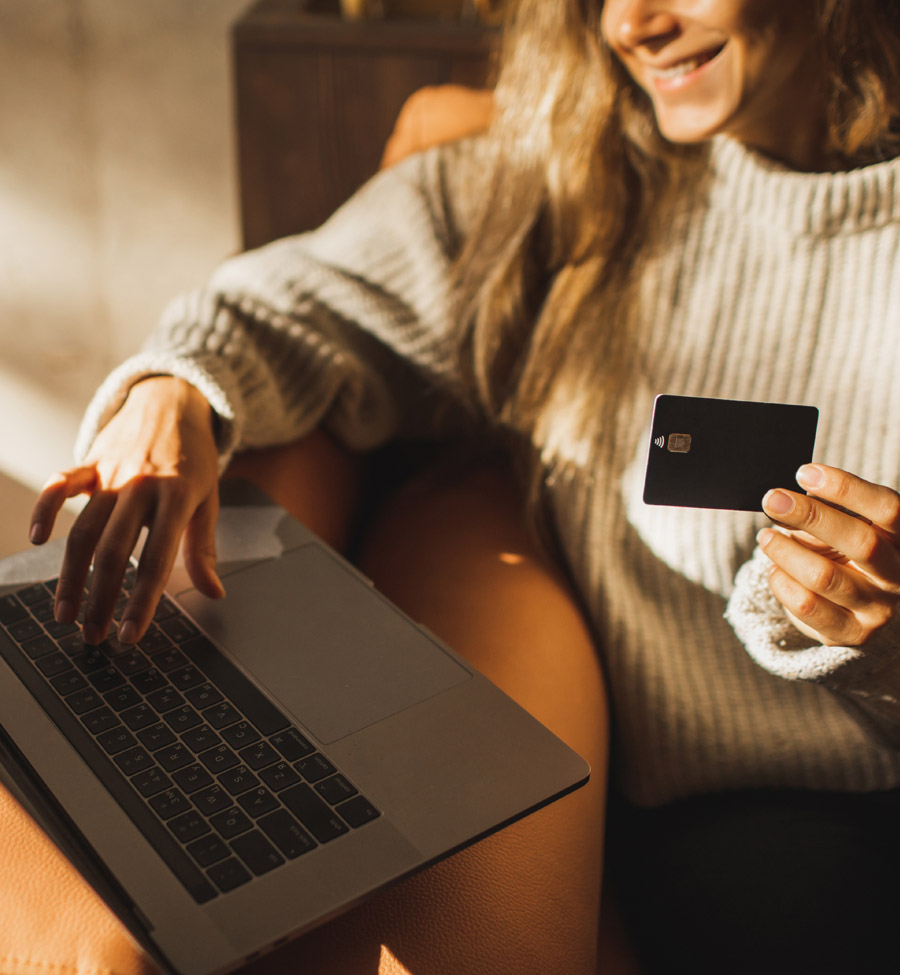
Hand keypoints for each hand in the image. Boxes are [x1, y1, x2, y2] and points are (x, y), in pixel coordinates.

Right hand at [29, 376, 223, 644]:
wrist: (172, 401)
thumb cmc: (193, 457)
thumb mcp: (208, 498)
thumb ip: (203, 547)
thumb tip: (214, 592)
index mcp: (177, 497)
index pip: (156, 560)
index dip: (142, 602)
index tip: (130, 636)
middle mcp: (141, 486)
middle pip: (113, 552)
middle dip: (100, 599)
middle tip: (93, 636)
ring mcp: (112, 472)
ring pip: (84, 530)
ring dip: (70, 576)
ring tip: (65, 614)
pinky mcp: (89, 462)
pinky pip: (60, 486)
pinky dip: (45, 510)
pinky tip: (37, 540)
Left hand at [758, 464, 899, 646]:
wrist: (863, 614)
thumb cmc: (849, 556)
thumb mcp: (846, 530)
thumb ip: (824, 516)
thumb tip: (783, 503)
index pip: (888, 508)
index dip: (847, 488)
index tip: (805, 473)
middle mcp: (899, 575)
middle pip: (860, 541)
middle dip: (810, 516)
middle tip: (772, 499)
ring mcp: (879, 608)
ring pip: (825, 577)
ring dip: (786, 551)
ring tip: (766, 537)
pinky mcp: (852, 634)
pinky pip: (807, 606)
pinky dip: (782, 582)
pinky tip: (776, 570)